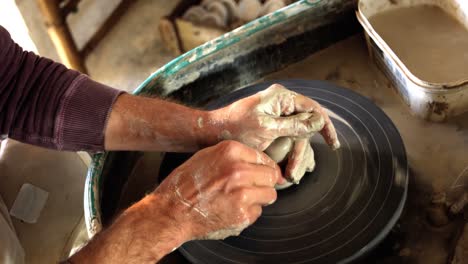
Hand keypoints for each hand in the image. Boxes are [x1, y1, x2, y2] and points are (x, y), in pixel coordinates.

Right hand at [156, 140, 284, 239]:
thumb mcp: (207, 157)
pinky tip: (231, 210)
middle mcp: (239, 170)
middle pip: (271, 176)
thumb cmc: (185, 185)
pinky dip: (248, 213)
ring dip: (259, 198)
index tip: (261, 174)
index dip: (263, 168)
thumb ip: (235, 157)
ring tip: (239, 199)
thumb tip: (262, 163)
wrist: (171, 211)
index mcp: (230, 151)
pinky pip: (258, 212)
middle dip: (263, 183)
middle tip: (249, 188)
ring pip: (270, 195)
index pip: (265, 158)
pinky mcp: (242, 214)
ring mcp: (242, 193)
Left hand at [209, 84, 339, 180]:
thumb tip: (319, 122)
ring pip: (296, 136)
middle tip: (295, 173)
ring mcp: (275, 115)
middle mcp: (280, 104)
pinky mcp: (270, 127)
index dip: (325, 126)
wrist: (211, 133)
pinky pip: (287, 140)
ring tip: (289, 177)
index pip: (313, 109)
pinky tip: (289, 170)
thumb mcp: (267, 129)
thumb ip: (294, 125)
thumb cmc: (235, 128)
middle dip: (302, 151)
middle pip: (305, 126)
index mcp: (280, 97)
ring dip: (295, 157)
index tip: (333, 144)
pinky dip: (288, 155)